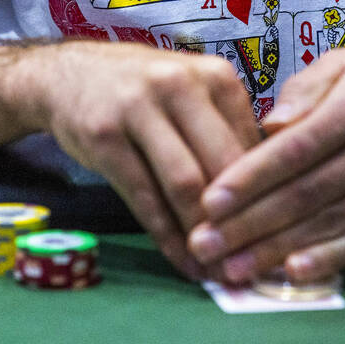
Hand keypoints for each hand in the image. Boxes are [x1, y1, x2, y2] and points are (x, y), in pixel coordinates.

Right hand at [8, 41, 259, 279]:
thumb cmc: (143, 92)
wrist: (68, 73)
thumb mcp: (193, 95)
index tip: (276, 235)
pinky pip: (143, 196)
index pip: (252, 146)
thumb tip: (271, 197)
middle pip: (223, 165)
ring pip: (185, 184)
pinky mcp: (104, 135)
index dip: (267, 197)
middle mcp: (179, 85)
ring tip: (219, 270)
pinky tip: (182, 260)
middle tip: (254, 263)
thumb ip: (227, 135)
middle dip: (240, 221)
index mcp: (214, 77)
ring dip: (204, 235)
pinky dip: (167, 236)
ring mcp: (138, 108)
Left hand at [185, 40, 344, 283]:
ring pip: (329, 223)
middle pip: (306, 194)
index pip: (296, 149)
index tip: (210, 200)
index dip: (250, 178)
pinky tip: (293, 272)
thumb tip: (269, 125)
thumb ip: (307, 88)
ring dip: (277, 249)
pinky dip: (330, 259)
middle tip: (205, 244)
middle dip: (249, 223)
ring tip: (233, 267)